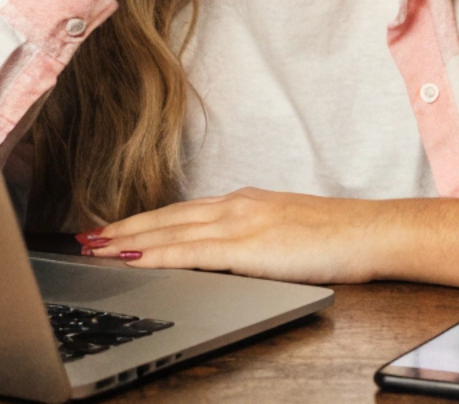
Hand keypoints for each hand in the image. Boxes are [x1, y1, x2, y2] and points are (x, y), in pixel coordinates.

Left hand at [74, 188, 458, 287]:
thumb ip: (254, 238)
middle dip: (122, 228)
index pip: (181, 212)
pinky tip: (133, 257)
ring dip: (127, 239)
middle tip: (85, 237)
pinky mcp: (248, 245)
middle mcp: (236, 205)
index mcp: (245, 202)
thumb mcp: (287, 231)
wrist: (373, 232)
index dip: (143, 220)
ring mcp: (240, 222)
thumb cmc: (340, 237)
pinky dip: (157, 252)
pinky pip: (190, 251)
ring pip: (170, 230)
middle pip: (166, 217)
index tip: (113, 228)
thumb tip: (228, 253)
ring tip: (94, 248)